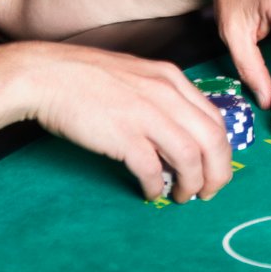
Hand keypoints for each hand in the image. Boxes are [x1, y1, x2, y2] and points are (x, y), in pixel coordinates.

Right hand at [18, 42, 234, 202]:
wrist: (48, 74)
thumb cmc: (88, 78)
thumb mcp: (137, 76)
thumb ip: (162, 99)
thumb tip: (178, 134)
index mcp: (172, 79)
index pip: (215, 119)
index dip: (221, 150)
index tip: (215, 168)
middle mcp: (166, 94)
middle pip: (213, 140)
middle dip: (218, 173)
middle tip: (209, 192)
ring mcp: (146, 114)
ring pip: (191, 157)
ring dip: (192, 184)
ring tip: (182, 197)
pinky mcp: (123, 135)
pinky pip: (152, 169)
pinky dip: (156, 186)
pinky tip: (150, 193)